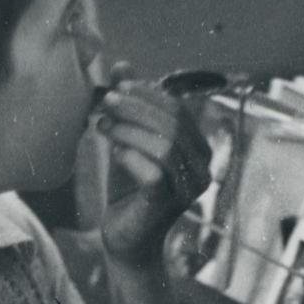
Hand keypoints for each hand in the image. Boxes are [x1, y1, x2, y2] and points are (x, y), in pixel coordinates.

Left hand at [95, 63, 211, 265]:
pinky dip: (130, 155)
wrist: (125, 239)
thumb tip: (121, 65)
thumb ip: (129, 106)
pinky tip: (113, 150)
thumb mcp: (128, 139)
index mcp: (197, 149)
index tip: (116, 87)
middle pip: (174, 123)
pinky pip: (154, 171)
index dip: (147, 94)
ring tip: (101, 124)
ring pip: (165, 145)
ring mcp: (189, 188)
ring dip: (129, 129)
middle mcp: (202, 168)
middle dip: (136, 107)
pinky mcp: (168, 204)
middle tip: (104, 101)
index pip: (178, 109)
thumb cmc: (128, 190)